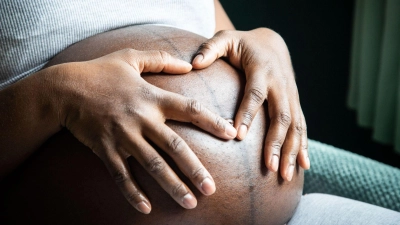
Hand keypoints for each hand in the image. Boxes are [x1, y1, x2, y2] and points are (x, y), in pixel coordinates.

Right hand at [52, 49, 236, 212]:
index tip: (231, 133)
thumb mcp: (131, 57)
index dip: (212, 121)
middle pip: (175, 146)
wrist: (64, 88)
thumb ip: (161, 58)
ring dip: (172, 185)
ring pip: (153, 165)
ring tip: (190, 203)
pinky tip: (146, 208)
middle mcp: (141, 119)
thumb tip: (189, 65)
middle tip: (212, 189)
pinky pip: (121, 175)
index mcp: (152, 98)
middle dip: (194, 169)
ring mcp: (123, 136)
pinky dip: (132, 193)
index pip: (189, 109)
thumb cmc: (100, 72)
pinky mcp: (106, 149)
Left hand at [192, 28, 308, 180]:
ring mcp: (290, 94)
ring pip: (295, 125)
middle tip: (269, 166)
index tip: (239, 136)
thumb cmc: (243, 44)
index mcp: (261, 69)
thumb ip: (210, 49)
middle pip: (281, 115)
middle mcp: (280, 84)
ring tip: (285, 175)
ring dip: (291, 150)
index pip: (255, 94)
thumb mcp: (226, 39)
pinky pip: (302, 125)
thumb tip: (193, 63)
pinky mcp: (294, 102)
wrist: (271, 42)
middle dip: (276, 142)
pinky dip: (303, 146)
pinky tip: (303, 166)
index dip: (248, 113)